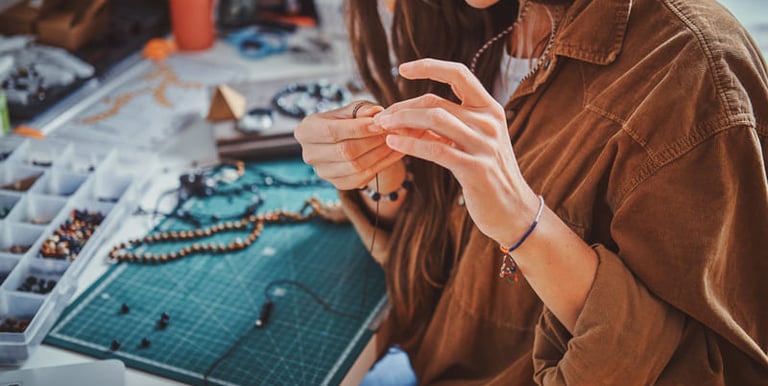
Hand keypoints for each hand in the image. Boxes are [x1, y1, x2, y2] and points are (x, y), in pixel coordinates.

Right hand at [294, 101, 404, 190]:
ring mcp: (322, 172)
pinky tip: (394, 154)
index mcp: (305, 131)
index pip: (332, 132)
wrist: (347, 140)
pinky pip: (361, 178)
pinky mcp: (337, 184)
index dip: (357, 129)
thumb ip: (362, 110)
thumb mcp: (352, 110)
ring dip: (379, 154)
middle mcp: (309, 154)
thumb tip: (376, 113)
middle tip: (391, 132)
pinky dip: (381, 165)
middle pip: (344, 151)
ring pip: (355, 166)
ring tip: (395, 141)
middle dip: (371, 141)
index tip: (380, 124)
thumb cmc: (347, 120)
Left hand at [374, 58, 539, 246]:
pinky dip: (410, 144)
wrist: (513, 210)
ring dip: (402, 121)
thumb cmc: (488, 174)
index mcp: (490, 109)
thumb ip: (452, 124)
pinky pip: (435, 150)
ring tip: (383, 128)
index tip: (402, 68)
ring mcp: (484, 145)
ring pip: (434, 120)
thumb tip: (412, 113)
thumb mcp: (474, 141)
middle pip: (435, 102)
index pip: (459, 74)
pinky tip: (393, 144)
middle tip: (381, 117)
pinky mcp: (475, 169)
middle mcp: (489, 122)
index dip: (429, 66)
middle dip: (402, 107)